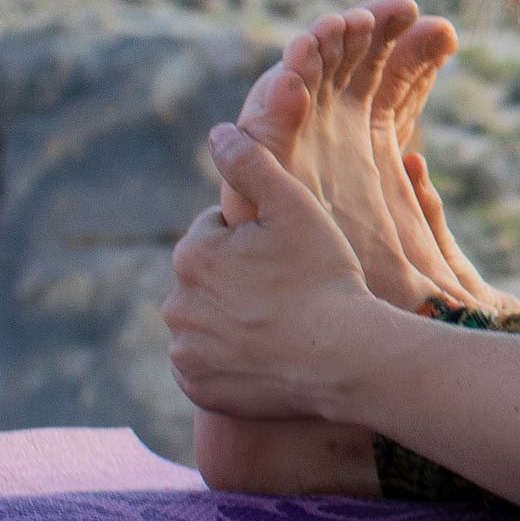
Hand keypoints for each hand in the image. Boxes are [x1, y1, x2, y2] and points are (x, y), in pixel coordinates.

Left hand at [164, 124, 390, 420]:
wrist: (343, 357)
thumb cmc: (323, 275)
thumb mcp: (293, 205)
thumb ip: (251, 161)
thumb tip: (216, 132)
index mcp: (192, 253)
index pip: (218, 232)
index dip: (259, 238)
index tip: (291, 254)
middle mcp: (176, 304)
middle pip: (211, 278)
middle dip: (241, 277)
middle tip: (292, 288)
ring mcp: (185, 352)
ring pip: (208, 320)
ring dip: (234, 317)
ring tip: (285, 322)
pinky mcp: (198, 388)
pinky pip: (207, 364)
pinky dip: (230, 359)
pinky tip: (268, 353)